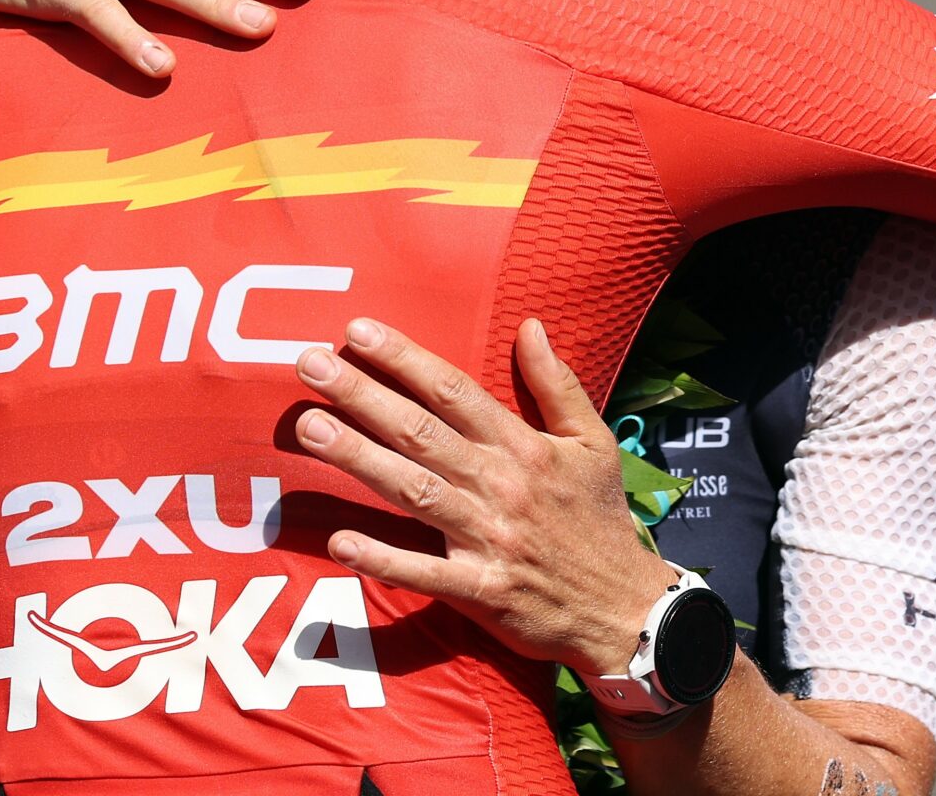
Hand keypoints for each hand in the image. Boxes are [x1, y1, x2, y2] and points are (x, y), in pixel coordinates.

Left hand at [292, 317, 676, 673]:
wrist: (627, 609)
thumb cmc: (601, 521)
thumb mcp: (595, 443)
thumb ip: (558, 385)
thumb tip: (531, 326)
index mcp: (524, 447)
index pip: (455, 391)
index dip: (404, 359)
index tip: (357, 331)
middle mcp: (501, 485)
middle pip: (421, 432)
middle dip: (362, 395)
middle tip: (309, 365)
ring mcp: (489, 538)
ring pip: (413, 490)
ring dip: (358, 458)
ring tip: (308, 428)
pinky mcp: (482, 590)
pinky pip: (426, 573)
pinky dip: (384, 559)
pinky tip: (340, 542)